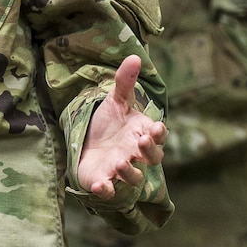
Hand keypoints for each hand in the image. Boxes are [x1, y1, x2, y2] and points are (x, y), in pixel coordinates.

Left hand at [77, 54, 166, 198]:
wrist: (87, 143)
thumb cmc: (108, 124)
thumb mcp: (115, 101)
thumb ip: (124, 82)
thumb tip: (134, 56)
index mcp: (141, 134)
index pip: (157, 136)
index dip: (158, 134)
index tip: (156, 128)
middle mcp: (135, 154)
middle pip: (152, 158)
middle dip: (149, 151)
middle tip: (141, 141)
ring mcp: (121, 169)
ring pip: (133, 176)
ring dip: (129, 171)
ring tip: (120, 161)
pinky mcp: (104, 180)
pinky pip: (109, 190)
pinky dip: (106, 190)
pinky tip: (100, 185)